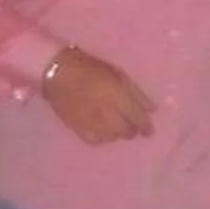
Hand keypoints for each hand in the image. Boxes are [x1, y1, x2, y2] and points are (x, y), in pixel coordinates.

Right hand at [39, 50, 154, 143]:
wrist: (57, 71)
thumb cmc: (90, 68)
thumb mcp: (117, 74)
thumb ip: (136, 93)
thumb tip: (152, 110)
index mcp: (117, 95)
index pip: (137, 118)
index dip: (145, 127)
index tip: (149, 131)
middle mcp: (105, 111)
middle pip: (125, 130)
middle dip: (132, 131)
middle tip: (133, 129)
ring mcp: (90, 121)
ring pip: (112, 137)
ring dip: (118, 134)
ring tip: (117, 128)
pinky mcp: (77, 127)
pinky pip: (95, 140)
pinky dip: (102, 138)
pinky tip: (102, 132)